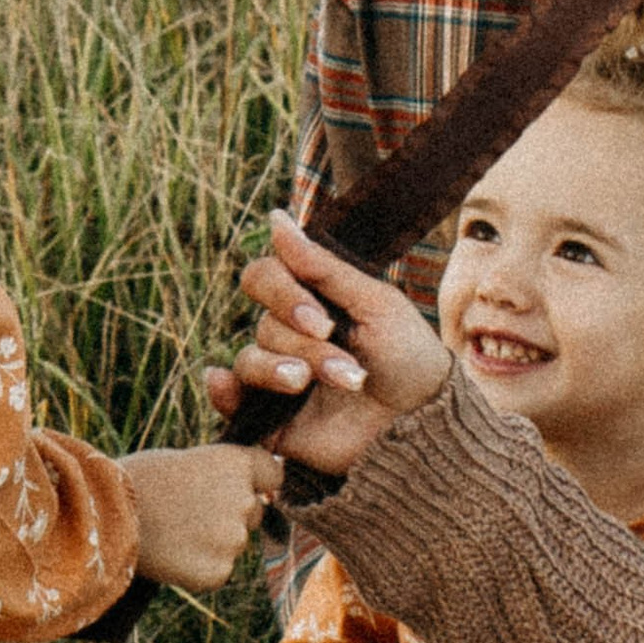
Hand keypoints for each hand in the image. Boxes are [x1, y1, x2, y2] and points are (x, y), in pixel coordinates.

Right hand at [121, 442, 284, 592]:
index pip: (273, 475)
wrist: (107, 514)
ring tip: (172, 533)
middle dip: (229, 515)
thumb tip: (241, 490)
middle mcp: (244, 501)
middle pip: (253, 512)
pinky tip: (172, 556)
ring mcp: (233, 540)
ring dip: (212, 542)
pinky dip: (198, 568)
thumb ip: (219, 475)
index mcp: (237, 464)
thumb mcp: (186, 461)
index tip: (239, 487)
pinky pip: (218, 571)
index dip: (256, 482)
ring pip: (233, 543)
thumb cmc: (139, 479)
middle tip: (187, 515)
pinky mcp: (218, 572)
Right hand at [203, 217, 451, 473]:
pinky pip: (230, 397)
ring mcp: (279, 374)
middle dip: (303, 342)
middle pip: (262, 322)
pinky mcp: (269, 416)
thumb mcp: (375, 303)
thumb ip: (322, 266)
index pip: (264, 277)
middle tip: (338, 357)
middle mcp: (289, 334)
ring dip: (290, 371)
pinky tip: (224, 383)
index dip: (284, 294)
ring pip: (251, 359)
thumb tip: (276, 218)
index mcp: (311, 301)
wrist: (421, 424)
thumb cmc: (407, 357)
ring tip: (331, 384)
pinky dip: (223, 389)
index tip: (322, 320)